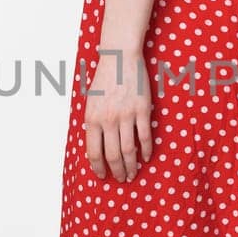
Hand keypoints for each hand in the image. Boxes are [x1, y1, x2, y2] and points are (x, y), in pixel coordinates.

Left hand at [84, 47, 151, 181]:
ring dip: (131, 166)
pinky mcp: (142, 110)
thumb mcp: (91, 102)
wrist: (119, 57)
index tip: (103, 176)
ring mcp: (126, 116)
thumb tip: (97, 144)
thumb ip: (93, 123)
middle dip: (117, 171)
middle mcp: (108, 120)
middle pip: (112, 155)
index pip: (94, 152)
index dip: (98, 168)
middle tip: (121, 180)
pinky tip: (146, 157)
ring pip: (129, 150)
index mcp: (92, 119)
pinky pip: (144, 136)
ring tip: (133, 174)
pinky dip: (146, 150)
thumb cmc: (104, 78)